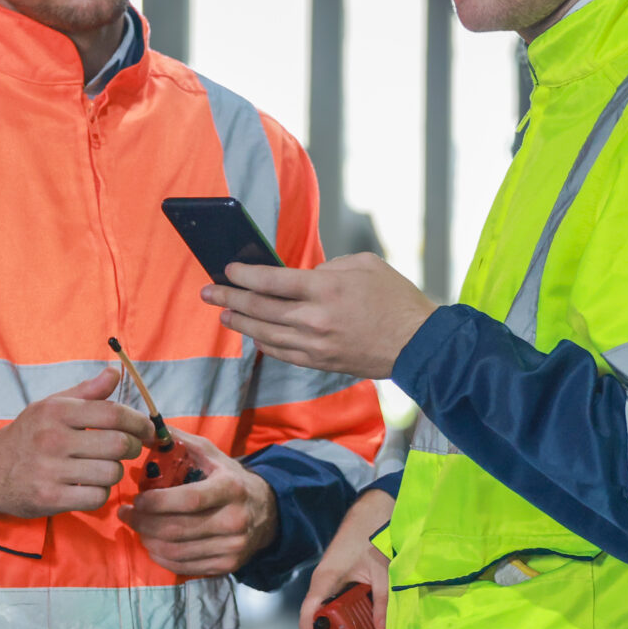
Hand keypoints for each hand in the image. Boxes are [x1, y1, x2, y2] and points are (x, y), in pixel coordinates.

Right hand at [0, 365, 153, 518]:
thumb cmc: (27, 436)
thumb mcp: (50, 406)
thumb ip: (86, 391)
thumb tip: (115, 372)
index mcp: (56, 411)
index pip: (112, 413)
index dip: (138, 422)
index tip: (147, 429)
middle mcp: (53, 439)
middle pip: (118, 444)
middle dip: (133, 448)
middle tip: (130, 449)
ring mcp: (51, 471)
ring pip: (111, 473)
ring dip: (115, 472)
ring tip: (104, 467)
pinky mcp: (50, 498)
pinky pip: (97, 497)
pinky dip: (101, 493)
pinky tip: (90, 485)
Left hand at [121, 430, 279, 576]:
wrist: (266, 511)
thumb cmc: (229, 478)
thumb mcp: (210, 454)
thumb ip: (177, 441)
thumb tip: (141, 428)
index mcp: (230, 488)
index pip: (189, 500)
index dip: (158, 503)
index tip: (136, 499)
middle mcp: (234, 520)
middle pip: (178, 529)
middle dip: (144, 523)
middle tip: (126, 514)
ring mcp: (232, 546)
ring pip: (177, 551)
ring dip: (148, 540)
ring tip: (137, 527)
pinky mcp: (228, 565)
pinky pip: (185, 566)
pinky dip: (162, 557)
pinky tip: (153, 544)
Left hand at [202, 253, 437, 378]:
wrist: (418, 345)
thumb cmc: (396, 299)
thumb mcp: (364, 265)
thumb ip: (328, 267)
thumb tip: (304, 277)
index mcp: (326, 289)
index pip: (271, 281)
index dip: (244, 275)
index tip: (228, 270)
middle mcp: (315, 319)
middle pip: (260, 309)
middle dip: (229, 299)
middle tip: (209, 292)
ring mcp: (316, 345)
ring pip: (266, 334)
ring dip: (240, 323)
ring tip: (223, 314)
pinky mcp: (321, 363)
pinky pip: (282, 353)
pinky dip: (264, 343)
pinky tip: (254, 335)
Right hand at [301, 489, 393, 628]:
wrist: (375, 511)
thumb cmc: (371, 533)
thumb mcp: (382, 569)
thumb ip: (383, 600)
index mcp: (326, 581)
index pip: (310, 617)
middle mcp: (327, 588)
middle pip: (325, 626)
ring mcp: (337, 589)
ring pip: (339, 622)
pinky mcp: (349, 589)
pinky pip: (350, 612)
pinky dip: (363, 624)